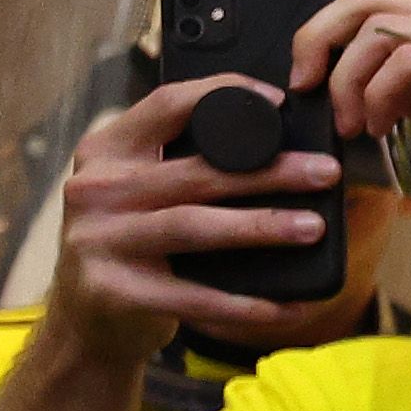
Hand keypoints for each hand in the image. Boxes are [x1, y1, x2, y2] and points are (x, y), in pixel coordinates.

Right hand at [41, 78, 347, 361]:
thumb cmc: (131, 244)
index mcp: (107, 151)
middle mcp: (97, 189)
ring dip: (261, 226)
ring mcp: (100, 240)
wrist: (86, 316)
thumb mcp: (137, 191)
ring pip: (194, 226)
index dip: (223, 93)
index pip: (167, 105)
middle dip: (269, 171)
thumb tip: (281, 152)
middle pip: (196, 172)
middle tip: (325, 172)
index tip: (280, 100)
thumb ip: (181, 165)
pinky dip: (247, 305)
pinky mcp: (114, 291)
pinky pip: (195, 298)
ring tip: (314, 227)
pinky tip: (290, 307)